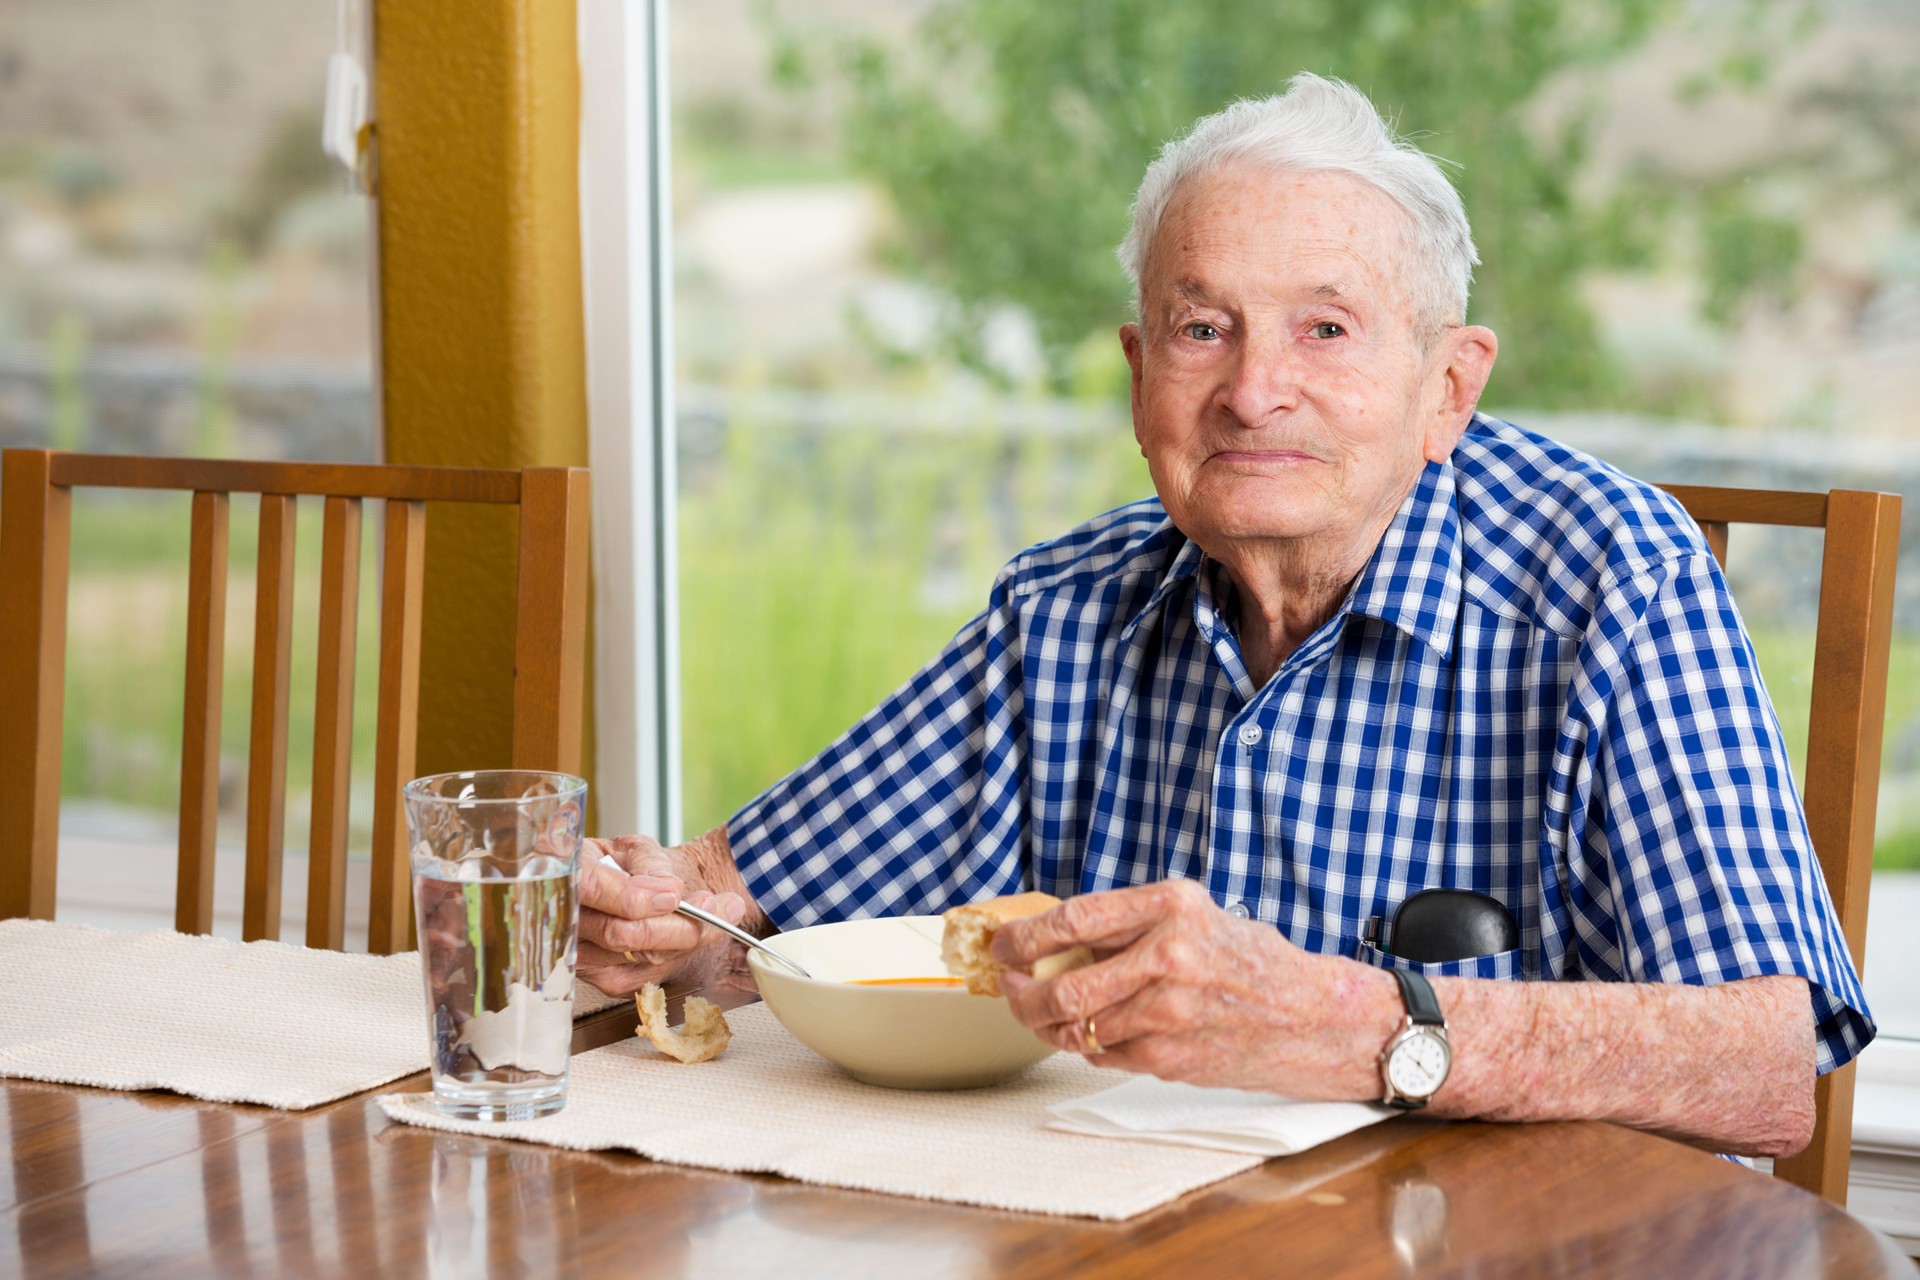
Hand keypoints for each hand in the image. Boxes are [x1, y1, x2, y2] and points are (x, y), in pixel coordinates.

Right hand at [576, 834, 753, 996]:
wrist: (624, 889)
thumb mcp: (636, 849)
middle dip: (680, 923)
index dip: (634, 896)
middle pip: (623, 933)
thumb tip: (668, 890)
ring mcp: (577, 953)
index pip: (592, 888)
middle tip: (722, 906)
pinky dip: (677, 956)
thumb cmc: (625, 864)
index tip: (675, 896)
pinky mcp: (598, 978)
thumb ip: (649, 864)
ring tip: (716, 913)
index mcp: (567, 871)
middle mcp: (563, 918)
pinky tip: (691, 937)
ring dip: (688, 937)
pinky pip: (645, 975)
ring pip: (640, 955)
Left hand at [994, 880, 1397, 1099]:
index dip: (1025, 936)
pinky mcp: (1169, 1057)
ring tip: (1044, 1011)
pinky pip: (1101, 1053)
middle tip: (1011, 989)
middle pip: (1064, 985)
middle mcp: (1168, 956)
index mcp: (1171, 906)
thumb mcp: (1193, 914)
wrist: (1309, 1016)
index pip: (1074, 919)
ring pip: (1075, 1026)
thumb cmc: (1247, 960)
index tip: (1003, 944)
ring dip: (1048, 1023)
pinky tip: (1093, 1031)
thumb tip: (1051, 936)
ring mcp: (1168, 1012)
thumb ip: (1129, 923)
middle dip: (1022, 993)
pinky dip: (1085, 1044)